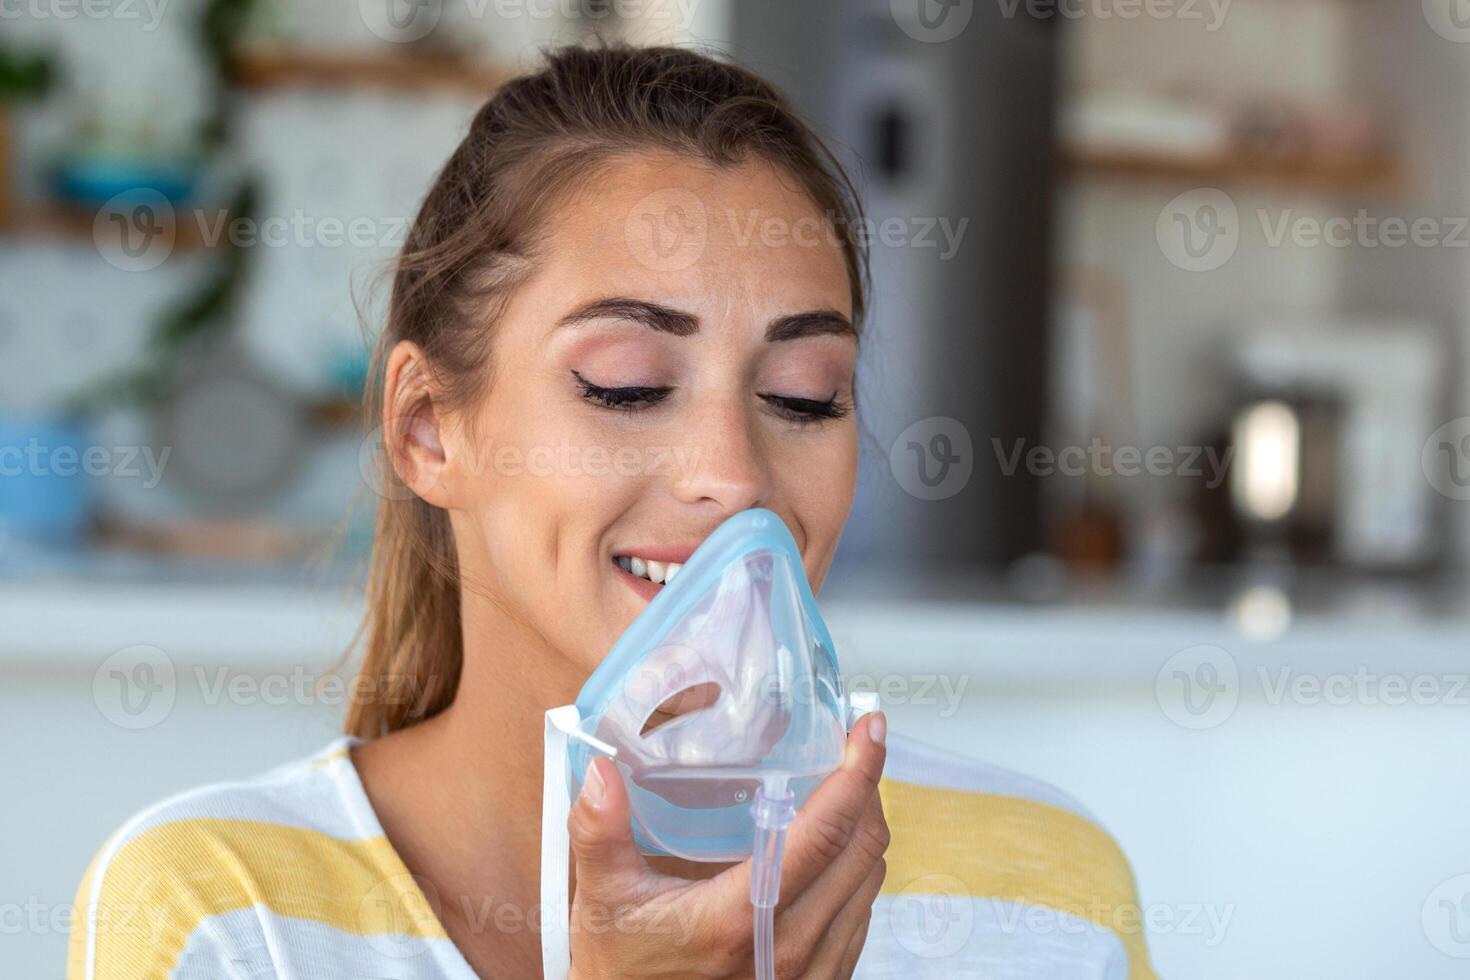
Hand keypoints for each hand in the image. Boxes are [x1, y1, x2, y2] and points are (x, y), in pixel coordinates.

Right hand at [566, 712, 888, 978]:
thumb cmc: (621, 963)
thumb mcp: (603, 897)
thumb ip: (598, 831)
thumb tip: (602, 771)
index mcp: (739, 918)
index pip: (823, 835)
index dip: (857, 774)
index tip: (868, 727)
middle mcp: (787, 947)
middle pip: (862, 852)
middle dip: (867, 789)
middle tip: (852, 747)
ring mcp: (811, 972)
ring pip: (870, 883)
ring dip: (865, 829)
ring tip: (843, 789)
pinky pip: (861, 915)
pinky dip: (857, 871)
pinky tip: (832, 847)